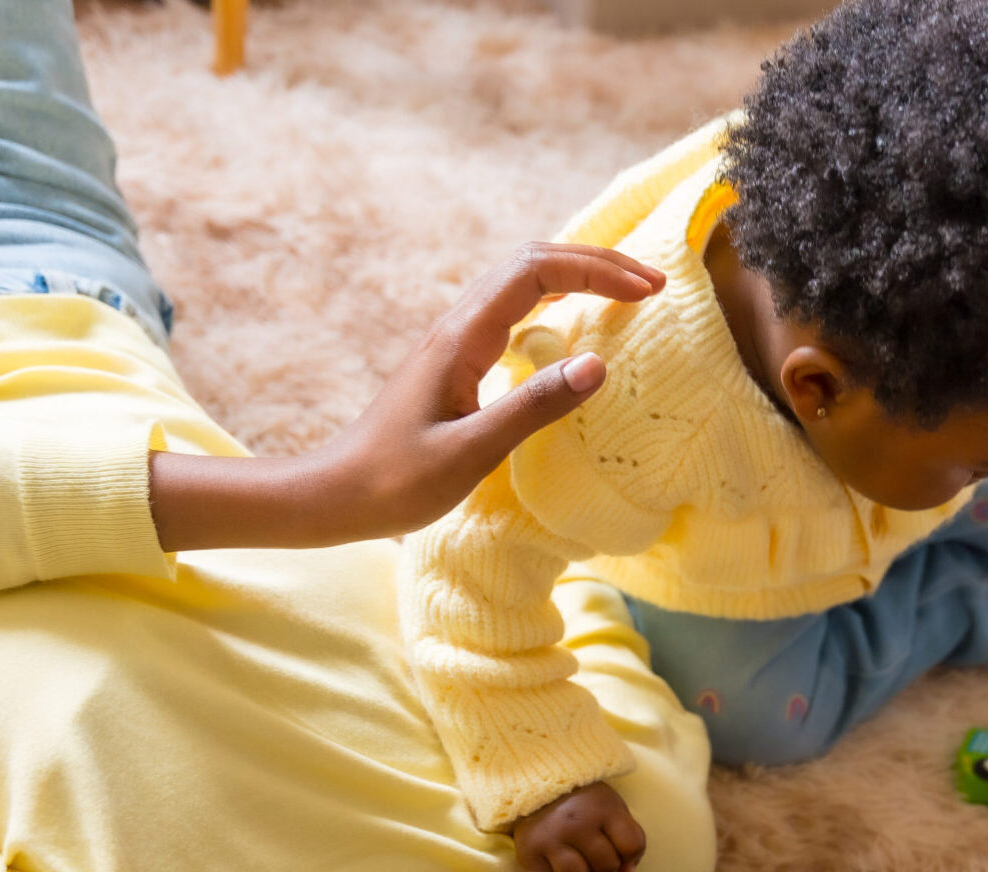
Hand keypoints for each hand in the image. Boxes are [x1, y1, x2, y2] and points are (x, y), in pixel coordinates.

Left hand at [148, 242, 665, 551]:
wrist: (336, 494)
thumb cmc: (397, 481)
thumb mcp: (471, 451)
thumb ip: (534, 407)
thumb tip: (598, 364)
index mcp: (462, 338)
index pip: (537, 271)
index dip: (597, 270)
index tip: (648, 290)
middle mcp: (457, 326)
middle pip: (531, 261)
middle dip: (595, 263)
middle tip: (651, 285)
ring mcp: (454, 341)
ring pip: (520, 281)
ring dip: (575, 277)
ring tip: (625, 295)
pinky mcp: (454, 361)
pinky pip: (511, 311)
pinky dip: (552, 304)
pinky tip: (572, 330)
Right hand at [509, 781, 646, 871]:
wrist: (535, 786)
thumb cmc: (582, 802)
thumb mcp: (612, 809)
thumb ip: (629, 840)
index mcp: (602, 806)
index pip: (632, 845)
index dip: (628, 852)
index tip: (616, 844)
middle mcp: (575, 822)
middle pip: (607, 865)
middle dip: (603, 861)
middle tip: (589, 846)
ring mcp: (549, 838)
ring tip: (574, 854)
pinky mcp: (529, 852)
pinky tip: (556, 860)